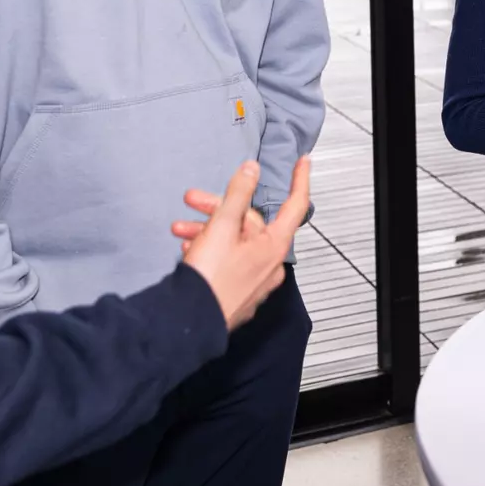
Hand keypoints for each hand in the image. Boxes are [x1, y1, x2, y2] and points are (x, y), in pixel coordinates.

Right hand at [176, 156, 309, 330]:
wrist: (189, 322)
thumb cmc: (209, 278)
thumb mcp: (222, 226)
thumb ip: (238, 194)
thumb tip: (252, 170)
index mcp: (273, 246)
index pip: (295, 205)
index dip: (299, 180)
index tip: (304, 163)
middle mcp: (269, 265)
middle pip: (250, 223)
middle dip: (219, 208)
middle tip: (192, 200)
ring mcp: (254, 281)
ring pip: (234, 242)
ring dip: (207, 229)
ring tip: (180, 229)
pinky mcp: (237, 293)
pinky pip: (228, 261)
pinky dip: (211, 249)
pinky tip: (189, 248)